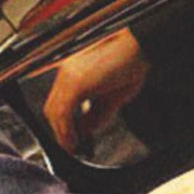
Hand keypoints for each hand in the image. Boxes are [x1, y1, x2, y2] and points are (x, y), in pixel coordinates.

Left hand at [43, 28, 148, 152]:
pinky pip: (64, 113)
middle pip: (52, 108)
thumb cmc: (132, 64)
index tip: (70, 139)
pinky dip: (67, 130)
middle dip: (60, 131)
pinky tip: (76, 141)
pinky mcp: (77, 83)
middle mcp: (67, 71)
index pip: (57, 102)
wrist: (141, 45)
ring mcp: (69, 75)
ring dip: (63, 134)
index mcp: (73, 70)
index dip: (61, 124)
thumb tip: (85, 131)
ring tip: (74, 147)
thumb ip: (96, 114)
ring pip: (55, 112)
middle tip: (72, 147)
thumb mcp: (112, 96)